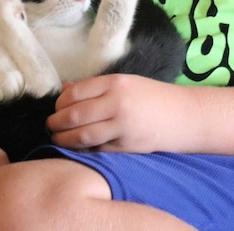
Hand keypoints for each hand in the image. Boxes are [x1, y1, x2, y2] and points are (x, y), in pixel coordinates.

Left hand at [46, 74, 191, 152]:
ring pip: (82, 136)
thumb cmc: (152, 97)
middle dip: (56, 122)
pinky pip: (96, 149)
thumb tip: (65, 90)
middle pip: (74, 115)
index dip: (60, 102)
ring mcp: (122, 126)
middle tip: (51, 125)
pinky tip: (76, 147)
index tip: (57, 108)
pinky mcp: (126, 146)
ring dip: (64, 138)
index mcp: (115, 83)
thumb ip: (95, 88)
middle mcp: (117, 103)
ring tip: (57, 137)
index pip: (75, 93)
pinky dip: (82, 149)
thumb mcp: (125, 83)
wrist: (183, 116)